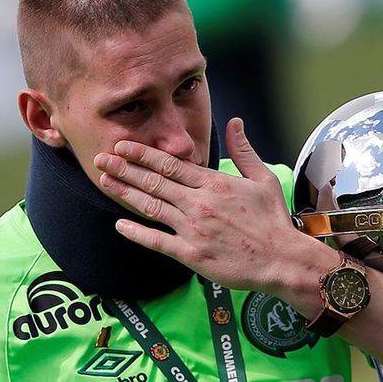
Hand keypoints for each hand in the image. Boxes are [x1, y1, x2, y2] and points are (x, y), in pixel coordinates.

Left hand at [93, 118, 332, 296]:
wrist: (282, 259)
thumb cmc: (272, 219)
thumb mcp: (263, 178)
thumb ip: (243, 150)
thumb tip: (235, 122)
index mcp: (214, 183)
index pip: (171, 164)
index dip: (143, 154)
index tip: (123, 145)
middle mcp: (199, 204)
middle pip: (154, 181)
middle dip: (125, 168)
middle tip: (101, 158)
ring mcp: (193, 230)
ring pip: (152, 207)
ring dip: (125, 193)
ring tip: (104, 180)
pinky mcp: (191, 254)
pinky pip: (157, 241)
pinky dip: (137, 232)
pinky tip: (120, 224)